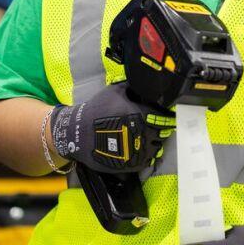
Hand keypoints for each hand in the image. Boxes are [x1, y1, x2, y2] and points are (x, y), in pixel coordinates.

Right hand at [49, 82, 173, 172]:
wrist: (77, 133)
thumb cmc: (96, 110)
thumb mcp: (114, 91)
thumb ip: (132, 86)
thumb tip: (145, 80)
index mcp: (141, 115)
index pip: (164, 116)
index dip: (166, 114)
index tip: (166, 114)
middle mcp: (143, 133)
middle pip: (163, 131)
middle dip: (162, 127)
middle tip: (158, 125)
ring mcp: (138, 151)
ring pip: (157, 146)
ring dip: (155, 140)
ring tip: (149, 136)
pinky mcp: (132, 164)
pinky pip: (148, 160)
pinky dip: (147, 154)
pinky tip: (141, 148)